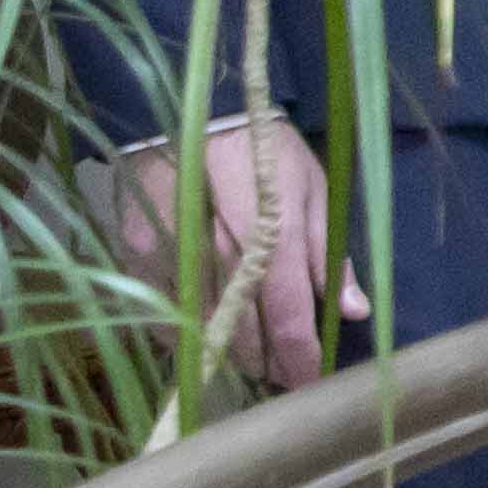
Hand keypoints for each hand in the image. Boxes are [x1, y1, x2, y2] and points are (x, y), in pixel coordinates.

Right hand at [108, 114, 336, 389]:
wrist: (183, 106)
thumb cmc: (261, 144)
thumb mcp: (311, 184)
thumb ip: (327, 251)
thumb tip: (353, 310)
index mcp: (269, 220)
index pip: (286, 306)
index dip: (300, 353)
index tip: (311, 381)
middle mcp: (215, 241)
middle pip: (241, 326)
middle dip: (268, 361)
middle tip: (285, 377)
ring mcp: (168, 248)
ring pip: (200, 325)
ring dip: (231, 353)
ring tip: (255, 363)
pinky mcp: (134, 250)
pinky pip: (163, 311)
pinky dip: (188, 332)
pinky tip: (209, 338)